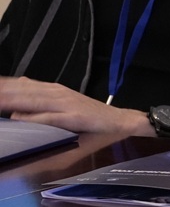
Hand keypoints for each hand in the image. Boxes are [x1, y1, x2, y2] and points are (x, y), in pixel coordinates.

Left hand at [0, 76, 147, 134]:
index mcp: (52, 90)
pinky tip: (17, 118)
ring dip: (11, 99)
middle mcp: (56, 93)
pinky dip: (32, 117)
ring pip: (32, 100)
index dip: (5, 85)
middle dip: (4, 91)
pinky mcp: (73, 116)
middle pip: (22, 90)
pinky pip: (49, 117)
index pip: (22, 85)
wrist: (120, 121)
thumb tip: (16, 109)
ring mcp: (65, 103)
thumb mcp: (62, 111)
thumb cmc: (89, 121)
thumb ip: (41, 109)